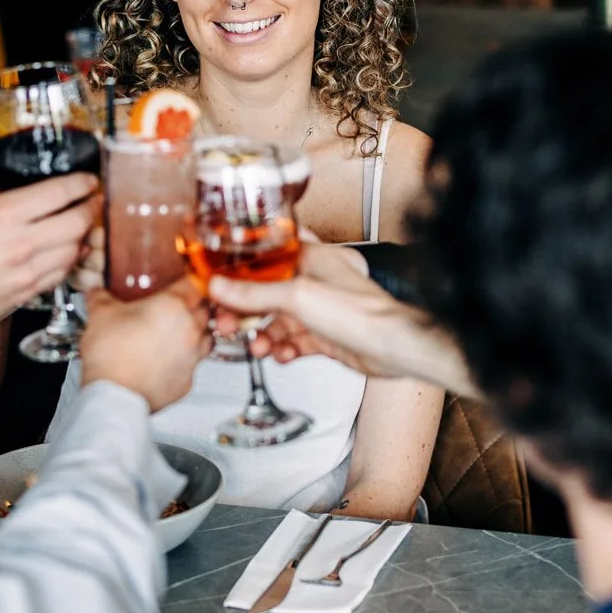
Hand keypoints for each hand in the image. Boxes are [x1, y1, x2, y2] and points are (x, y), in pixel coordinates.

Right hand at [0, 173, 98, 334]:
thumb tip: (11, 182)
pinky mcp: (26, 294)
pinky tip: (65, 252)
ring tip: (81, 226)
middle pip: (77, 222)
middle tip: (92, 202)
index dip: (82, 183)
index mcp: (2, 214)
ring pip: (73, 250)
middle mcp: (20, 243)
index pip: (59, 193)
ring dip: (82, 236)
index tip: (89, 180)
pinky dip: (68, 261)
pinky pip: (60, 275)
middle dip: (90, 209)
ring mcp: (26, 272)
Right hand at [80, 281, 213, 411]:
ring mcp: (193, 358)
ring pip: (205, 338)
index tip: (178, 282)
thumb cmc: (112, 357)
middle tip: (171, 306)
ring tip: (170, 333)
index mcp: (174, 307)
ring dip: (192, 333)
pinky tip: (164, 360)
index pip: (195, 283)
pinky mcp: (188, 382)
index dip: (186, 281)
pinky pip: (192, 365)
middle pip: (204, 309)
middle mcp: (191, 331)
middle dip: (190, 306)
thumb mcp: (100, 314)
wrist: (114, 396)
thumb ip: (100, 296)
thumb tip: (97, 292)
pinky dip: (182, 360)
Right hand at [210, 244, 473, 393]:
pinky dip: (282, 349)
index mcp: (312, 257)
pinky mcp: (324, 335)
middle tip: (229, 324)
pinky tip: (280, 355)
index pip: (267, 257)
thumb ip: (255, 293)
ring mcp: (320, 310)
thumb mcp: (297, 297)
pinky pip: (293, 342)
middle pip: (268, 293)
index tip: (220, 285)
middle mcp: (316, 281)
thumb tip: (220, 287)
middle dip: (246, 311)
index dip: (241, 271)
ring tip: (257, 346)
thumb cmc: (360, 313)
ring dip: (263, 335)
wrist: (391, 347)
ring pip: (278, 321)